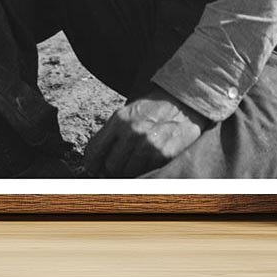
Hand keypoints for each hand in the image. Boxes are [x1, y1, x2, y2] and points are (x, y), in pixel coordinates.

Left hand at [83, 86, 207, 177]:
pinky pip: (146, 174)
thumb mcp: (128, 113)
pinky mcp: (164, 155)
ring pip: (127, 173)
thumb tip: (96, 166)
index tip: (95, 168)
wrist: (184, 102)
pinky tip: (151, 160)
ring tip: (139, 160)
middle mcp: (132, 131)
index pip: (93, 152)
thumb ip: (112, 135)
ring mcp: (149, 144)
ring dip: (130, 171)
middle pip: (110, 166)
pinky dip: (146, 172)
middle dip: (113, 168)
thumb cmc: (152, 110)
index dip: (92, 164)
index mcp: (119, 119)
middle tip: (122, 163)